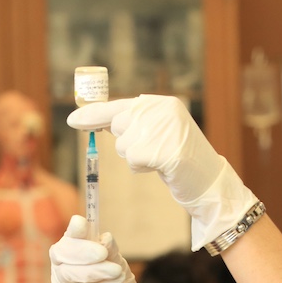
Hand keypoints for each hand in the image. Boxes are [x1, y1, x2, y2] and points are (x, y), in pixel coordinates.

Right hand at [50, 216, 158, 282]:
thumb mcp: (120, 266)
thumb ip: (111, 252)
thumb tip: (104, 237)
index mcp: (76, 250)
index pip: (71, 236)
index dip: (74, 230)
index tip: (81, 223)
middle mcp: (64, 265)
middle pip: (61, 252)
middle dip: (82, 250)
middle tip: (102, 253)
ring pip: (68, 273)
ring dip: (94, 270)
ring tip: (116, 271)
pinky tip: (114, 281)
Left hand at [67, 95, 258, 250]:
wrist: (208, 180)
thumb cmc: (180, 158)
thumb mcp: (159, 133)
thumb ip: (134, 123)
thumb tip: (92, 120)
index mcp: (162, 103)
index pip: (119, 106)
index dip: (94, 114)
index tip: (73, 120)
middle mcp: (162, 110)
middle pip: (119, 127)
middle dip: (128, 143)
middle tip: (155, 151)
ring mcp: (162, 128)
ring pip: (124, 145)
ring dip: (137, 158)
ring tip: (161, 158)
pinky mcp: (161, 149)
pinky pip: (132, 160)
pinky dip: (143, 168)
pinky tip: (162, 166)